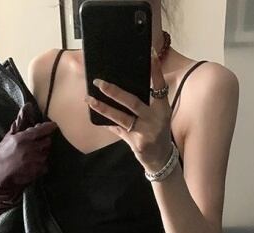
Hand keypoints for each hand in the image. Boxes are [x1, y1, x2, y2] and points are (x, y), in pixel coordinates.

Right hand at [0, 103, 58, 217]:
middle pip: (47, 142)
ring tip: (33, 157)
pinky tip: (33, 166)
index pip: (41, 130)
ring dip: (43, 154)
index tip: (54, 126)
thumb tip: (27, 106)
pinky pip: (46, 166)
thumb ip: (20, 122)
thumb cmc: (2, 154)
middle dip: (44, 143)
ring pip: (47, 154)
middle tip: (38, 145)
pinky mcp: (37, 171)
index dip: (49, 127)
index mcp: (22, 138)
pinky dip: (42, 165)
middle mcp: (30, 148)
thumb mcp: (9, 136)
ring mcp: (35, 161)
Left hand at [85, 49, 173, 172]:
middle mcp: (155, 118)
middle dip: (115, 92)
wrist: (161, 158)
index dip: (155, 70)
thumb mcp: (160, 114)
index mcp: (163, 108)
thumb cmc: (158, 131)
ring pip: (121, 118)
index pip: (159, 85)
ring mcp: (145, 132)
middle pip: (133, 102)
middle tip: (99, 82)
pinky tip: (95, 117)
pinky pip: (118, 130)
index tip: (149, 53)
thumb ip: (149, 100)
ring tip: (90, 99)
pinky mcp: (136, 143)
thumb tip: (126, 83)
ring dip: (103, 108)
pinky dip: (107, 123)